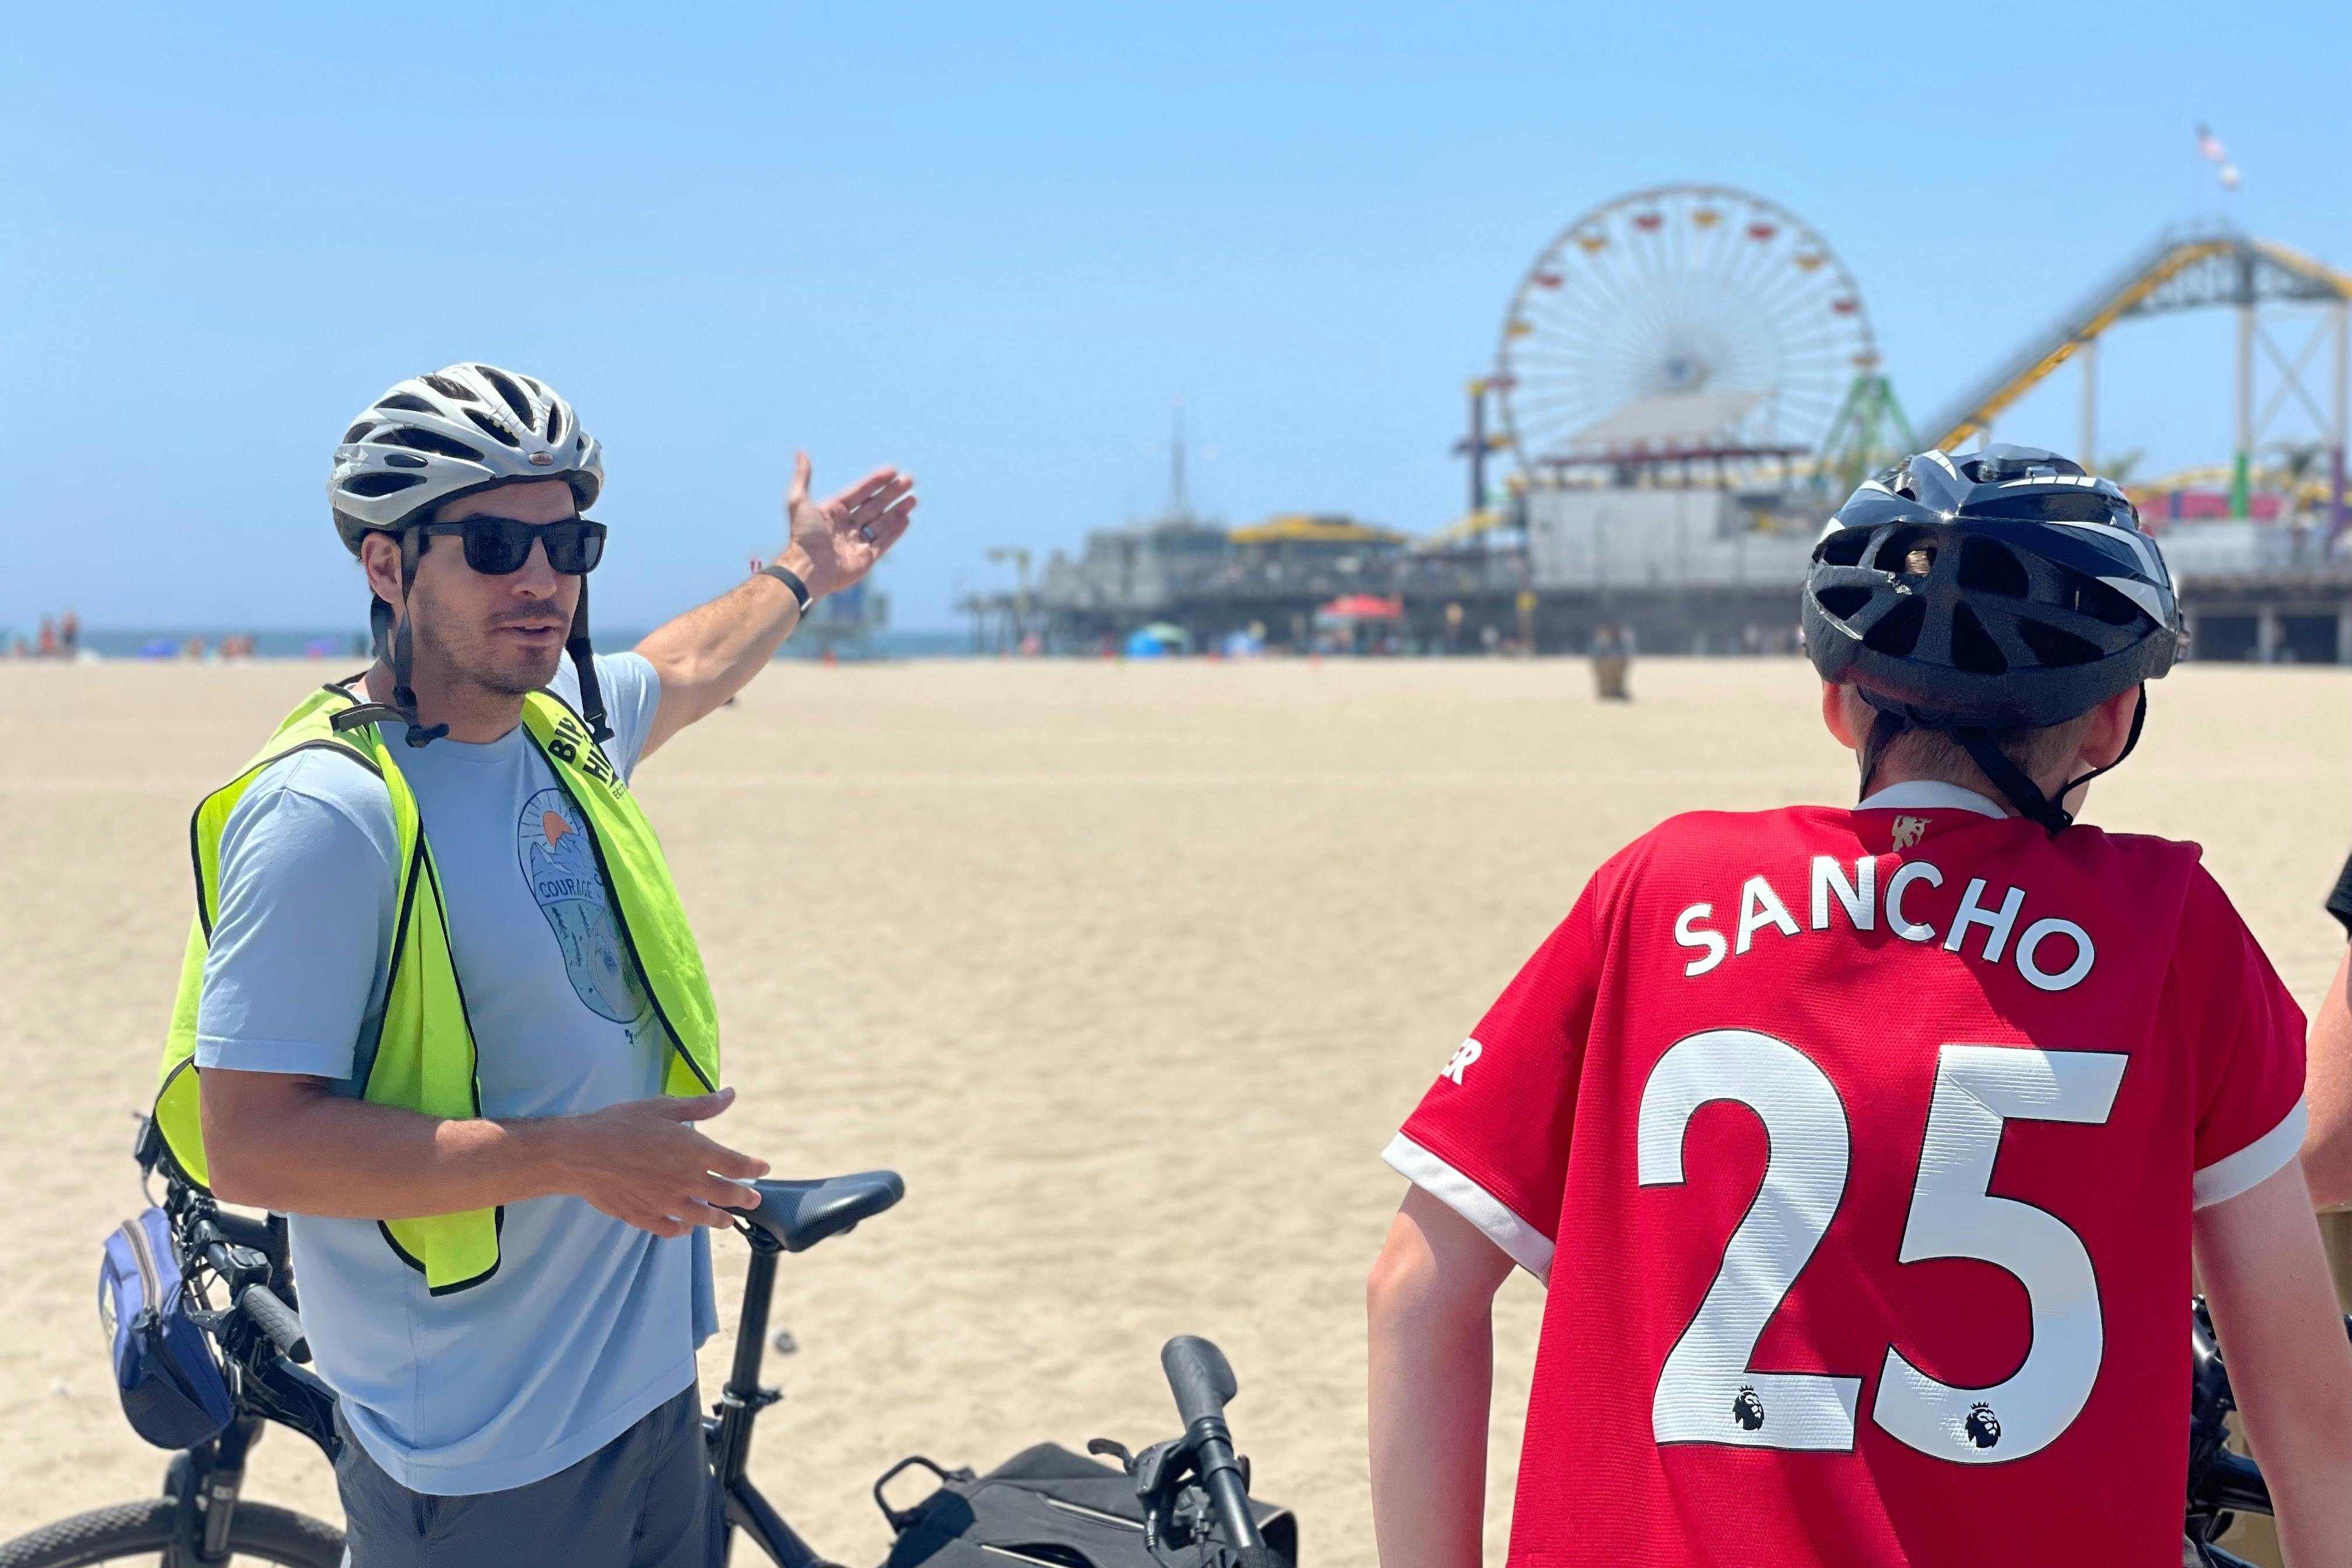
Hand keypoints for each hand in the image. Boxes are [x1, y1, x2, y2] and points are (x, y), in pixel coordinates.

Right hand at [554, 1087, 770, 1238]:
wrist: (582, 1154)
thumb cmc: (622, 1124)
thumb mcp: (664, 1107)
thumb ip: (701, 1106)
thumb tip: (730, 1095)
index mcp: (695, 1153)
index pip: (736, 1165)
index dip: (753, 1167)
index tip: (763, 1169)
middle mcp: (687, 1182)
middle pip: (725, 1195)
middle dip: (744, 1198)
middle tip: (754, 1200)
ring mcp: (666, 1203)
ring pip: (702, 1217)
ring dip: (718, 1219)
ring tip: (727, 1221)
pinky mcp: (644, 1217)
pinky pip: (669, 1229)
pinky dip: (681, 1230)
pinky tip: (685, 1228)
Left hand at [779, 453, 915, 599]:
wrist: (809, 568)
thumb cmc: (804, 535)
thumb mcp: (798, 501)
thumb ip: (803, 477)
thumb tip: (800, 453)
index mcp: (834, 511)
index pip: (860, 492)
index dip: (876, 482)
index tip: (892, 471)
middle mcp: (847, 525)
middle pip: (875, 505)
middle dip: (892, 493)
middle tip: (909, 480)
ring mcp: (858, 541)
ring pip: (883, 522)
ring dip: (898, 510)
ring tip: (913, 498)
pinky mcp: (866, 558)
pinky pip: (884, 542)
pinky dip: (896, 531)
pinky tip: (906, 519)